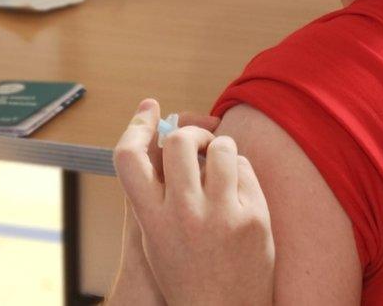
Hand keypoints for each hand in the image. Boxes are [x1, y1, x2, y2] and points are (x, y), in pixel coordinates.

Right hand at [113, 99, 274, 305]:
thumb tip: (158, 132)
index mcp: (151, 220)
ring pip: (221, 148)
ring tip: (220, 164)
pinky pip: (245, 169)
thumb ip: (152, 190)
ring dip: (220, 148)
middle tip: (197, 144)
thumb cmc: (185, 272)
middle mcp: (183, 216)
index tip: (150, 111)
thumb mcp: (155, 237)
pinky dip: (239, 171)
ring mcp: (221, 216)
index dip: (136, 126)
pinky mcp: (253, 218)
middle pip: (180, 142)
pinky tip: (237, 191)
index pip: (129, 157)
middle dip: (190, 133)